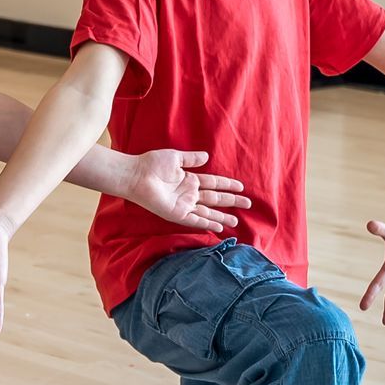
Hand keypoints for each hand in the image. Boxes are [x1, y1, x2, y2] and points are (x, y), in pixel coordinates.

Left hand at [120, 149, 250, 229]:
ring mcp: (184, 204)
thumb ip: (191, 159)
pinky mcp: (177, 214)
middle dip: (231, 201)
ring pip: (208, 211)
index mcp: (189, 179)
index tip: (241, 187)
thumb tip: (207, 156)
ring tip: (236, 221)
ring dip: (222, 216)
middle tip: (248, 204)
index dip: (227, 185)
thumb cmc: (152, 164)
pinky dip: (208, 223)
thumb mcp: (175, 157)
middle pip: (215, 198)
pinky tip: (219, 227)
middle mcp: (189, 193)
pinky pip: (196, 220)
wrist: (137, 175)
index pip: (213, 183)